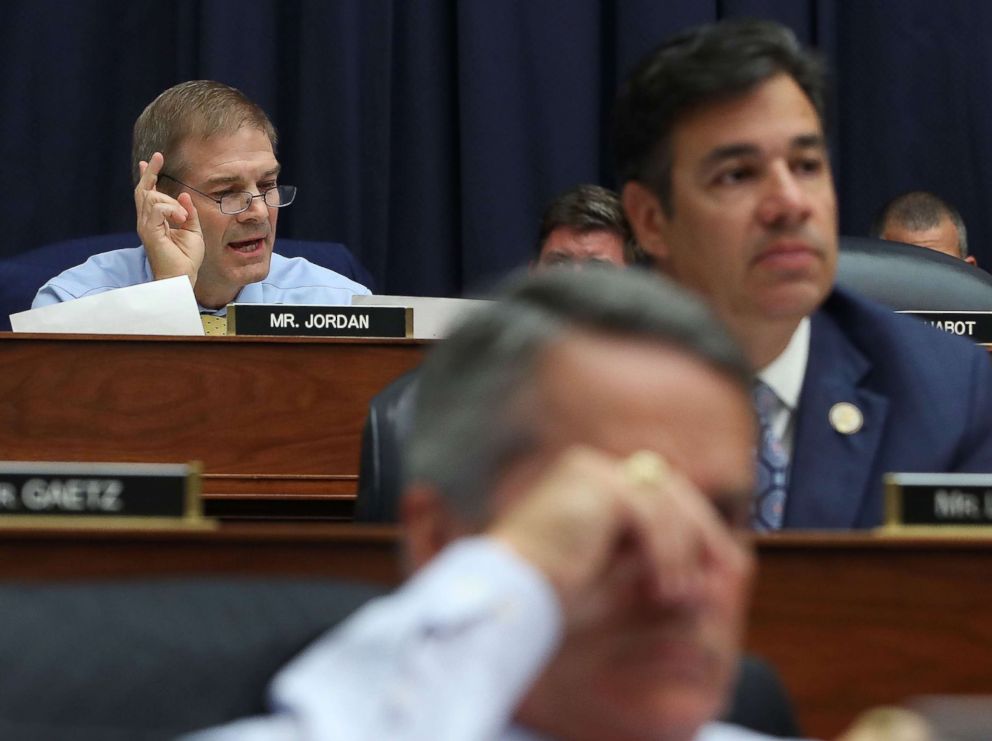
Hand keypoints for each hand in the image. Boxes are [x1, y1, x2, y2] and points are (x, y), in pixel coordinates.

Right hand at [134, 152, 204, 284]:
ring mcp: (146, 225)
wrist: (182, 276)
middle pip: (143, 190)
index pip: (148, 194)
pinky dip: (172, 209)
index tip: (151, 160)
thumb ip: (188, 212)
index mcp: (156, 220)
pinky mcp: (149, 230)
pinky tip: (181, 219)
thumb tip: (185, 195)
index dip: (148, 176)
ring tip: (183, 218)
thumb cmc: (186, 258)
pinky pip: (157, 207)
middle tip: (157, 157)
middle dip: (149, 172)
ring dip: (172, 202)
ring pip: (151, 196)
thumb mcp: (193, 231)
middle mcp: (147, 221)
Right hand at [488, 447, 751, 613]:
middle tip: (729, 575)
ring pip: (666, 500)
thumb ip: (657, 557)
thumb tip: (714, 560)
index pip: (659, 493)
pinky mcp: (596, 485)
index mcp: (590, 483)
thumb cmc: (553, 595)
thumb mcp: (619, 573)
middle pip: (670, 489)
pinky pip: (650, 515)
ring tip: (682, 595)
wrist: (511, 597)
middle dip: (704, 533)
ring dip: (684, 551)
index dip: (695, 529)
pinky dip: (666, 554)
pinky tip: (663, 588)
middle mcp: (590, 468)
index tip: (719, 570)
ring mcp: (592, 471)